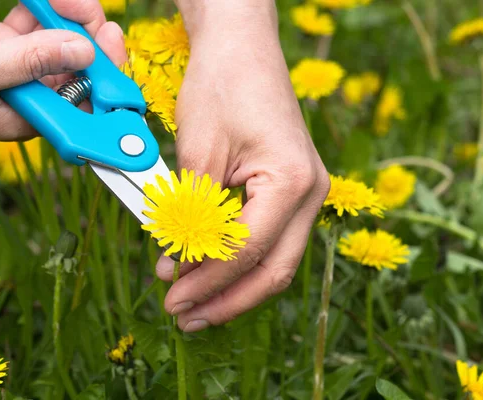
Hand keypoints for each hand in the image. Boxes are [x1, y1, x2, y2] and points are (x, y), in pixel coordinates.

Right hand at [0, 0, 125, 139]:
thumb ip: (26, 62)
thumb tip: (83, 53)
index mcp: (25, 119)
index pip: (82, 106)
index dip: (107, 78)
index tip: (112, 41)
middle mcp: (27, 99)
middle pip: (76, 70)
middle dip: (85, 36)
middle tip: (83, 7)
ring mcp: (15, 74)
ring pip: (57, 44)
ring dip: (62, 17)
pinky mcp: (1, 51)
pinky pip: (33, 29)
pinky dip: (36, 12)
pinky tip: (36, 2)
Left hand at [156, 1, 330, 331]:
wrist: (241, 47)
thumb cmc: (222, 86)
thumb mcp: (199, 151)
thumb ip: (192, 212)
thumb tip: (177, 263)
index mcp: (293, 181)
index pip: (248, 249)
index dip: (207, 278)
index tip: (171, 294)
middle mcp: (311, 194)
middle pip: (273, 270)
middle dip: (227, 300)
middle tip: (186, 318)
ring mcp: (305, 194)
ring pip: (274, 261)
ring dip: (233, 286)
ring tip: (194, 304)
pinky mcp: (289, 192)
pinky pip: (269, 240)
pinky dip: (238, 260)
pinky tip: (209, 270)